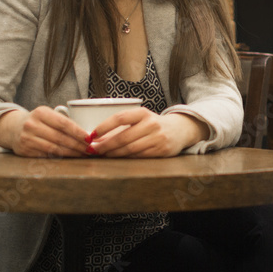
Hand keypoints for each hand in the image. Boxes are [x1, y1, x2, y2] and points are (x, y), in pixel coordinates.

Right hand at [0, 107, 91, 157]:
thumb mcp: (47, 115)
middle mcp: (32, 125)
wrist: (13, 128)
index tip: (89, 138)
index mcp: (41, 113)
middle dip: (78, 145)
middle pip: (60, 137)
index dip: (78, 132)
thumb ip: (62, 121)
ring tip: (82, 154)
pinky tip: (69, 157)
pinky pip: (46, 155)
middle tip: (89, 149)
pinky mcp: (25, 150)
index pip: (64, 123)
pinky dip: (60, 157)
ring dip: (71, 153)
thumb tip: (86, 134)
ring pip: (54, 148)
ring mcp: (27, 138)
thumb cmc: (37, 121)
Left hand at [89, 108, 209, 157]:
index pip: (120, 118)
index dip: (104, 126)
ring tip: (103, 155)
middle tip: (93, 150)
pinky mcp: (161, 150)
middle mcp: (152, 124)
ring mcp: (158, 138)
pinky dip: (126, 158)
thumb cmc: (154, 124)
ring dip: (114, 153)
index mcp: (144, 113)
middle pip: (123, 137)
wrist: (180, 130)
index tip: (92, 134)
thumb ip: (122, 126)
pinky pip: (139, 156)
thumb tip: (97, 138)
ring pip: (130, 149)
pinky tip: (118, 158)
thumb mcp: (141, 119)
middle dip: (105, 145)